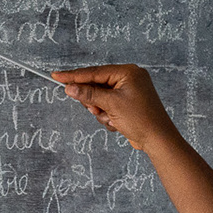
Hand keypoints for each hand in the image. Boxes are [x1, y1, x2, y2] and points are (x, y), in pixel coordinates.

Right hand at [51, 64, 180, 154]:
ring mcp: (128, 92)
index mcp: (127, 72)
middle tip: (96, 109)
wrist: (157, 140)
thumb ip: (89, 94)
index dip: (74, 75)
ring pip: (100, 99)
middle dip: (94, 101)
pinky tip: (118, 123)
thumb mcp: (111, 105)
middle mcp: (129, 78)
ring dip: (101, 111)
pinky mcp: (127, 104)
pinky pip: (107, 107)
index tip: (55, 76)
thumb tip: (70, 88)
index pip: (94, 72)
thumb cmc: (140, 119)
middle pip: (96, 85)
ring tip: (112, 119)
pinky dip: (108, 117)